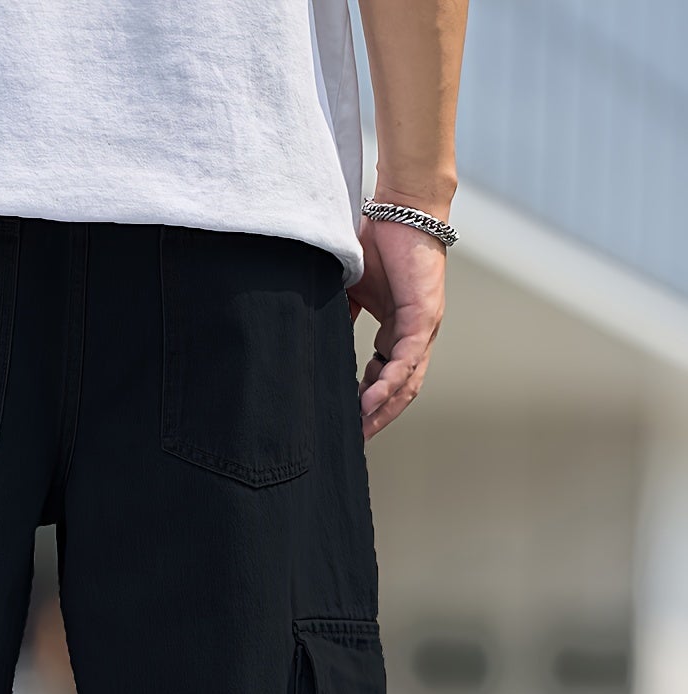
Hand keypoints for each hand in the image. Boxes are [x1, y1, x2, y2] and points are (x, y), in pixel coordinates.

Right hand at [346, 210, 448, 440]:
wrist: (402, 206)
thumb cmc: (378, 240)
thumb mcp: (351, 289)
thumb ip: (341, 316)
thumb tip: (316, 338)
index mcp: (399, 329)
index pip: (385, 376)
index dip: (369, 402)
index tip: (349, 422)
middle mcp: (415, 334)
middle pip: (399, 389)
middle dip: (378, 418)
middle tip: (355, 441)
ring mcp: (423, 328)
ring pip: (406, 381)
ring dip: (384, 410)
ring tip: (362, 430)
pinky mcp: (424, 317)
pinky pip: (406, 361)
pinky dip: (388, 384)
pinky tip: (371, 403)